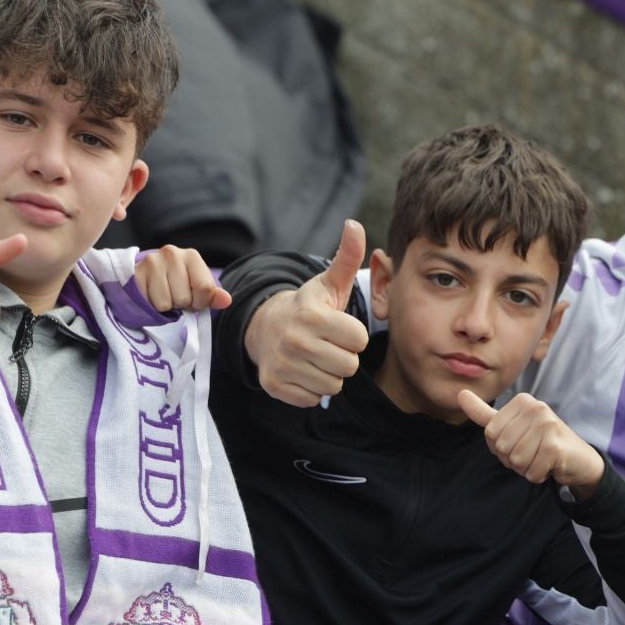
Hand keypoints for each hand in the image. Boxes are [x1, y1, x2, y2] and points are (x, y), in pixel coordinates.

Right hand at [135, 244, 229, 311]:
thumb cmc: (176, 283)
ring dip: (166, 306)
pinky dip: (151, 305)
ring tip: (163, 294)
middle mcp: (172, 253)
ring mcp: (152, 262)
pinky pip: (150, 304)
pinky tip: (151, 294)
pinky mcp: (136, 273)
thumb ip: (213, 295)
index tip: (194, 299)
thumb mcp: (197, 287)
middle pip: (184, 299)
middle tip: (174, 295)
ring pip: (166, 304)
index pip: (205, 288)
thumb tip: (226, 300)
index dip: (200, 302)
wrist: (146, 276)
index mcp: (192, 256)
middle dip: (181, 304)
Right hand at [242, 219, 369, 406]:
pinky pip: (312, 399)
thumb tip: (354, 224)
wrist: (265, 327)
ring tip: (316, 356)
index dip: (354, 335)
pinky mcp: (274, 385)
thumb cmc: (308, 307)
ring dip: (329, 374)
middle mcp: (295, 340)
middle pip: (348, 366)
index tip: (339, 327)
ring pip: (332, 386)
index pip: (359, 340)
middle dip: (343, 356)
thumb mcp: (328, 283)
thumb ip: (347, 256)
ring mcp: (283, 364)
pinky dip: (311, 388)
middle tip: (327, 344)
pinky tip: (302, 370)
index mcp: (312, 315)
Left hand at [457, 389, 605, 498]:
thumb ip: (485, 414)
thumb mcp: (512, 425)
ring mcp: (547, 425)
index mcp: (523, 401)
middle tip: (532, 452)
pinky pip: (531, 472)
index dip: (500, 447)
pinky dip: (537, 475)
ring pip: (515, 460)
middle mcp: (536, 408)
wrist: (579, 458)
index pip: (490, 433)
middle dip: (513, 459)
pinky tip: (549, 466)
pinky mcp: (555, 447)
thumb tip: (460, 394)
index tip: (520, 441)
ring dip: (526, 468)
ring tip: (540, 458)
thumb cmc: (542, 442)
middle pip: (501, 447)